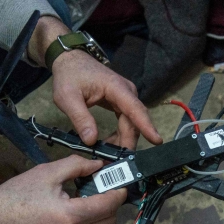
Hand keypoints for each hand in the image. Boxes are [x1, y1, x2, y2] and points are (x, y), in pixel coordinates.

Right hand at [0, 155, 125, 223]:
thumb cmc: (15, 198)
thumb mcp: (46, 173)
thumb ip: (76, 166)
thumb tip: (98, 165)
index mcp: (70, 216)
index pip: (109, 205)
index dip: (119, 192)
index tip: (121, 183)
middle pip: (110, 222)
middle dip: (111, 205)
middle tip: (102, 189)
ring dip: (99, 216)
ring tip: (83, 200)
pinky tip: (71, 214)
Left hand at [28, 16, 161, 148]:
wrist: (70, 61)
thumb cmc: (69, 75)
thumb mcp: (67, 97)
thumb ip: (80, 118)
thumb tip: (91, 140)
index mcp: (116, 87)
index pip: (135, 109)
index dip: (146, 126)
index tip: (156, 140)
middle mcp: (127, 92)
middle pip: (134, 122)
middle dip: (128, 142)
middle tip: (117, 161)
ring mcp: (126, 98)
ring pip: (132, 125)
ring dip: (123, 141)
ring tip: (109, 155)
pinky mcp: (122, 104)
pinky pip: (126, 123)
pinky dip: (120, 135)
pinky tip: (109, 144)